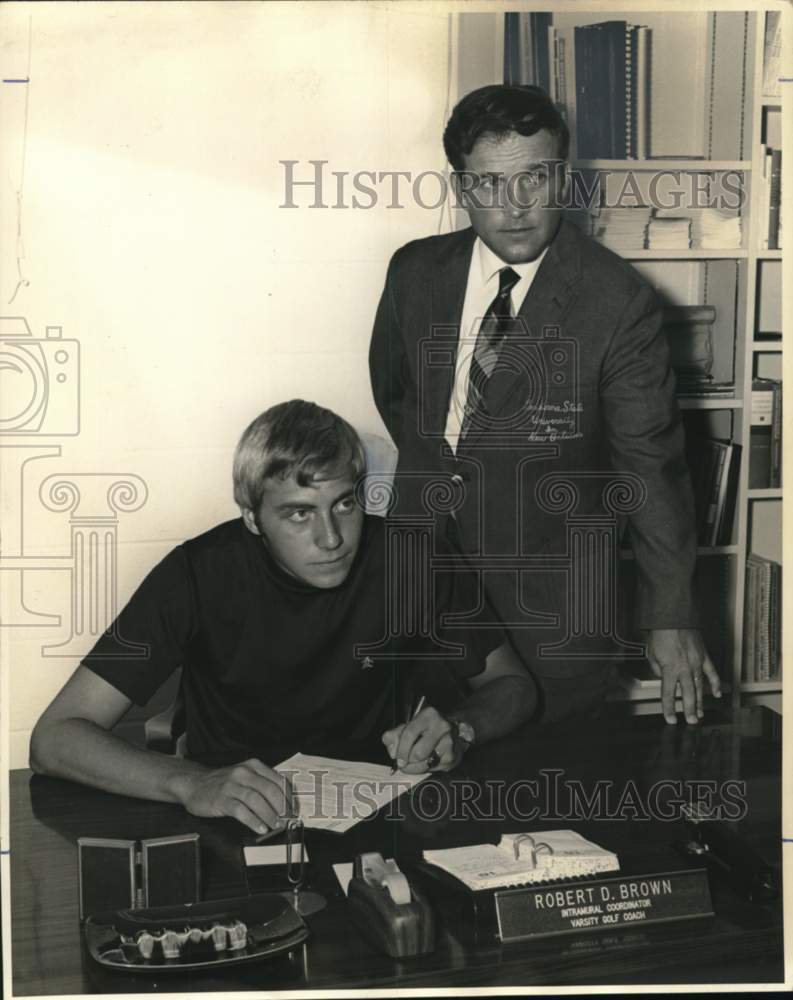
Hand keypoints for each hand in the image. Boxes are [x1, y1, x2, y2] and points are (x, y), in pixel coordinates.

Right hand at [175, 758, 295, 835]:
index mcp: (253, 766)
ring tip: (276, 826)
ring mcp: (231, 786)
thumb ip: (262, 784)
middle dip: (282, 808)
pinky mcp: (221, 799)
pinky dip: (253, 821)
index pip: (278, 780)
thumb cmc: (223, 782)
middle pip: (269, 790)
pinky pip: (241, 811)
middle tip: (288, 821)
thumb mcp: (244, 776)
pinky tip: (260, 828)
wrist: (194, 783)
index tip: (294, 810)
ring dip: (269, 815)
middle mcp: (243, 773)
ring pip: (256, 800)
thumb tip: (284, 802)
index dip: (289, 797)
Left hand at [382, 706, 463, 773]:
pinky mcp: (453, 757)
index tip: (398, 759)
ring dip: (415, 767)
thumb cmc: (426, 730)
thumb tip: (392, 751)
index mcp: (428, 715)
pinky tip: (427, 761)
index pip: (410, 733)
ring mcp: (449, 742)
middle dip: (408, 760)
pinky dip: (426, 769)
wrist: (451, 735)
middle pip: (418, 752)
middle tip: (405, 762)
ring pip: (425, 763)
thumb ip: (394, 735)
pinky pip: (433, 769)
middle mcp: (442, 727)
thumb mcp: (408, 727)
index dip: (401, 749)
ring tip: (414, 763)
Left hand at [646, 628, 721, 725]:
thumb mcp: (652, 654)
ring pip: (701, 687)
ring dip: (701, 701)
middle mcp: (685, 668)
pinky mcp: (704, 656)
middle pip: (689, 694)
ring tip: (700, 714)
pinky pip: (712, 673)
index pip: (669, 694)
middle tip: (692, 721)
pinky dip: (715, 684)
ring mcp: (697, 663)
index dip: (669, 708)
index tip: (670, 719)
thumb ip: (658, 669)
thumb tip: (664, 677)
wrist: (673, 617)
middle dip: (690, 710)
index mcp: (670, 669)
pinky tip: (717, 694)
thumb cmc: (660, 633)